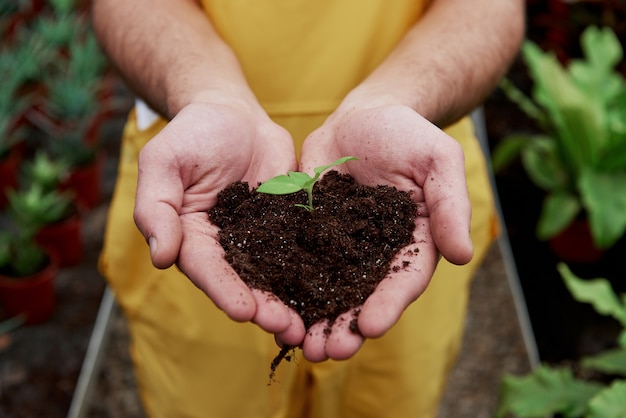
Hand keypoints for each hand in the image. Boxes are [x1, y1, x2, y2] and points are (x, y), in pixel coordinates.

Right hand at [133, 101, 307, 345]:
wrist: (232, 114)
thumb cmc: (191, 134)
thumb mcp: (163, 162)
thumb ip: (156, 207)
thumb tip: (160, 256)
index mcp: (192, 237)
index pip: (206, 269)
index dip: (225, 290)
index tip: (244, 311)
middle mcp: (226, 245)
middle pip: (245, 282)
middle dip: (265, 307)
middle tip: (287, 327)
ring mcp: (260, 237)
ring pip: (276, 274)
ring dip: (292, 300)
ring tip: (310, 324)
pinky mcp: (288, 224)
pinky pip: (302, 249)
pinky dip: (316, 270)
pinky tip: (333, 288)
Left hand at [298, 104, 473, 360]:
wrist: (366, 115)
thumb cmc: (409, 135)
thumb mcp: (439, 161)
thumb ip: (450, 206)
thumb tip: (464, 255)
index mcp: (412, 242)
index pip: (403, 280)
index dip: (388, 305)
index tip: (370, 327)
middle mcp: (376, 252)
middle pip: (362, 297)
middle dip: (345, 327)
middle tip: (326, 353)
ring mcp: (341, 245)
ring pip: (328, 290)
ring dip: (314, 320)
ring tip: (298, 346)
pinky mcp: (310, 232)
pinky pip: (297, 263)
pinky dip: (286, 287)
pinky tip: (271, 309)